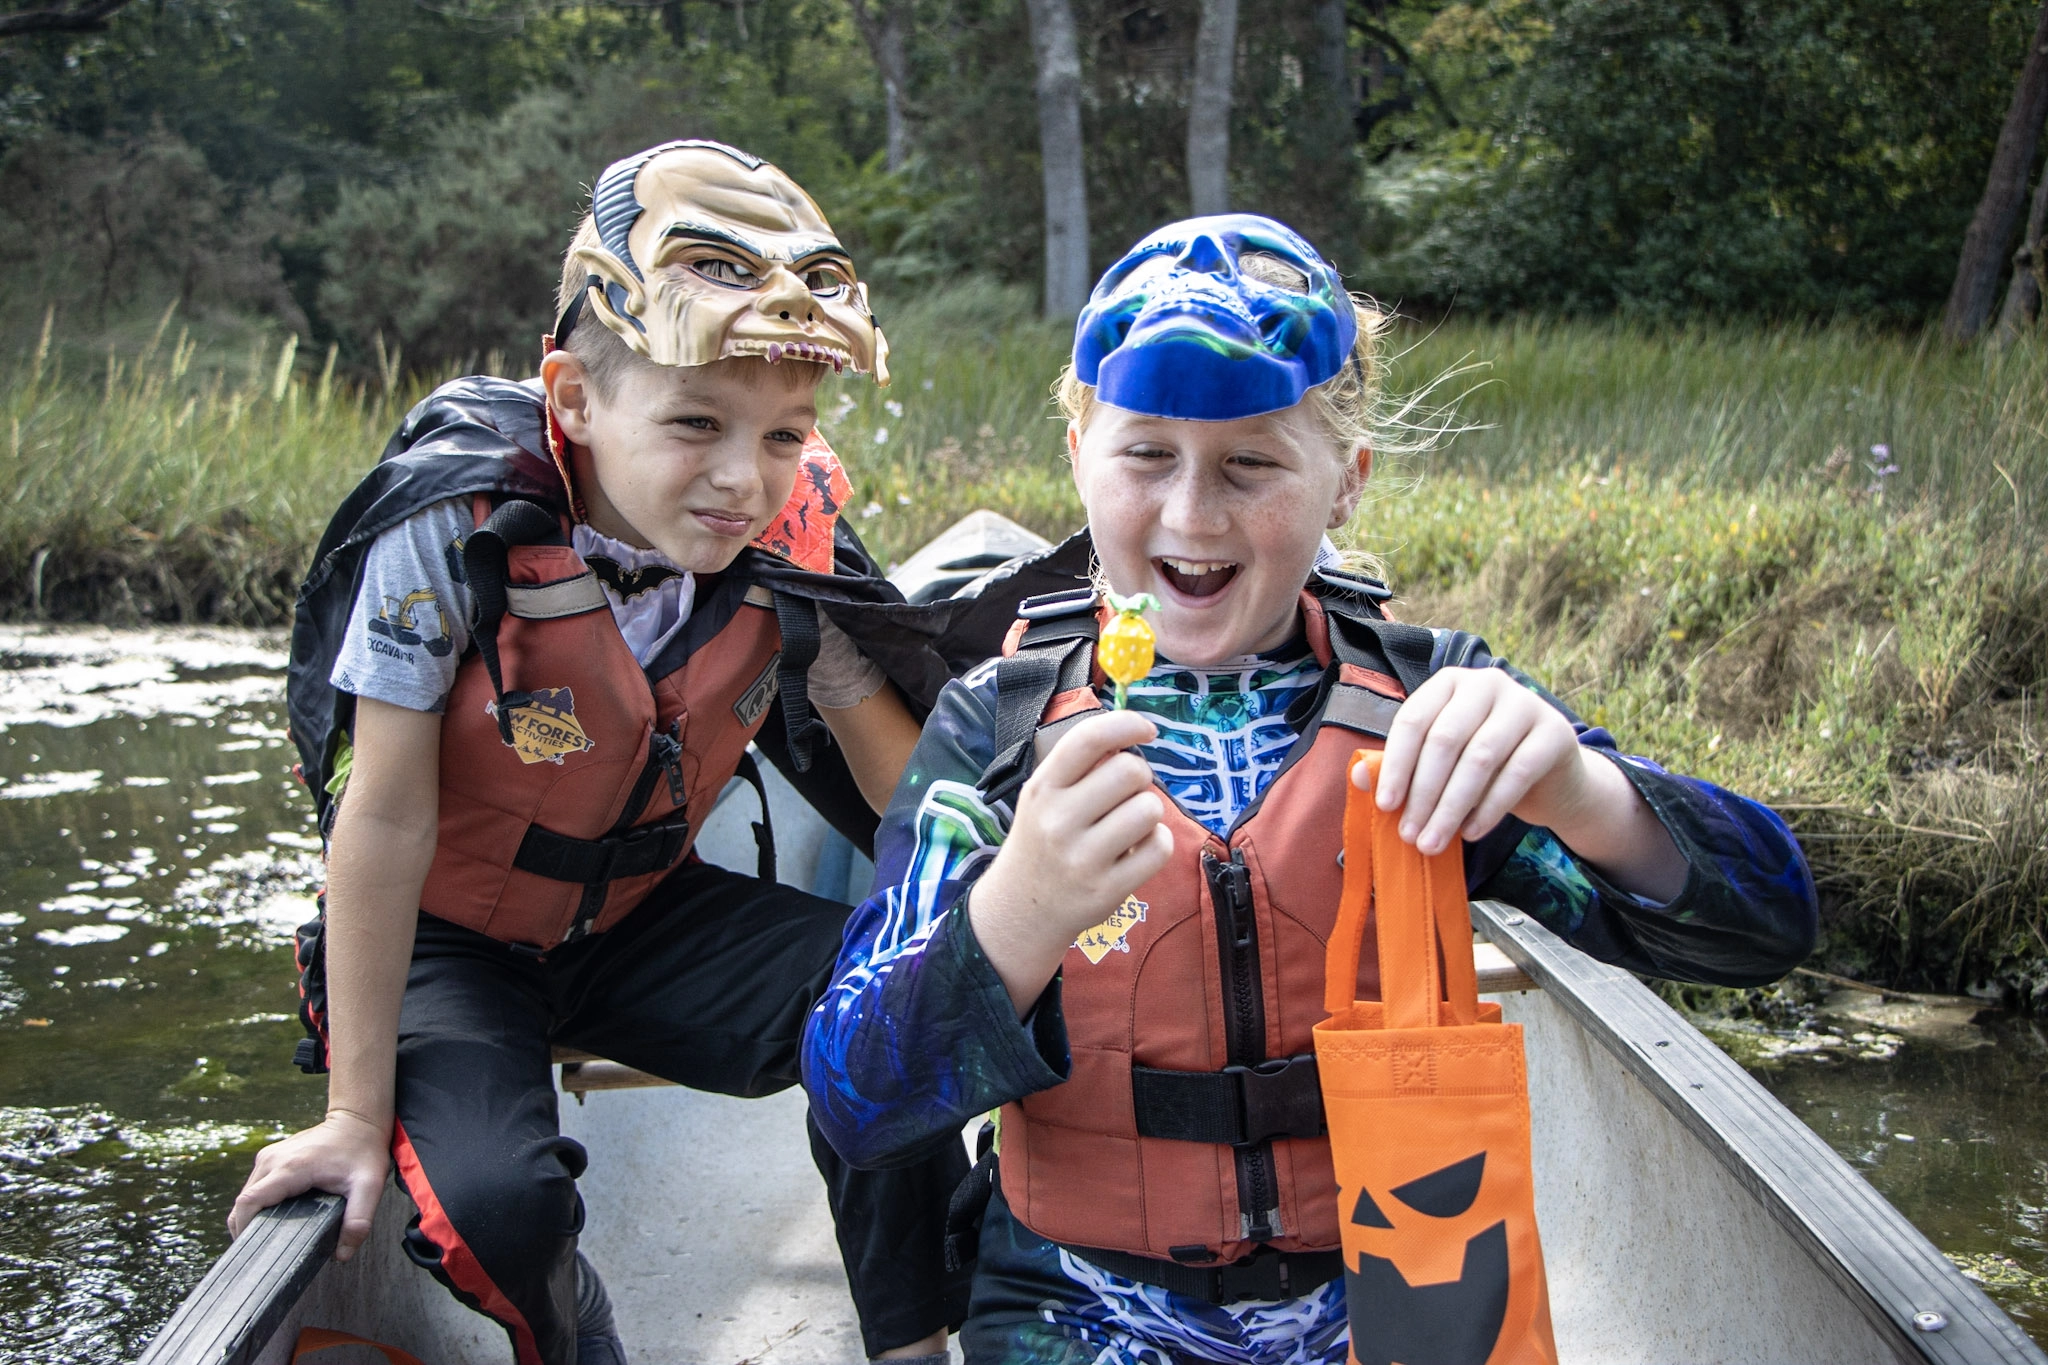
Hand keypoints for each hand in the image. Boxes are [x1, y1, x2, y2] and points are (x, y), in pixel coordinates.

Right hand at [229, 1109, 390, 1260]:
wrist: (358, 1119)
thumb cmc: (363, 1150)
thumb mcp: (369, 1186)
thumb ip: (359, 1220)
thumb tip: (342, 1255)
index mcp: (290, 1168)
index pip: (249, 1202)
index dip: (244, 1229)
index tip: (254, 1248)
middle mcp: (273, 1159)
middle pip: (243, 1202)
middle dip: (248, 1228)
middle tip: (266, 1250)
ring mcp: (269, 1155)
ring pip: (247, 1194)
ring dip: (253, 1216)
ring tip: (272, 1236)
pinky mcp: (271, 1156)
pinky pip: (255, 1186)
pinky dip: (259, 1204)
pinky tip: (276, 1217)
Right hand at [970, 710, 1172, 1013]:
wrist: (1021, 910)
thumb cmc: (1041, 841)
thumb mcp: (1042, 797)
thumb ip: (1078, 767)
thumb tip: (1131, 735)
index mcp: (1043, 789)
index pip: (1089, 739)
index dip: (1127, 724)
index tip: (1148, 729)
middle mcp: (1058, 821)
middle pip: (1130, 771)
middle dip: (1140, 777)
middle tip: (1127, 794)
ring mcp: (1082, 858)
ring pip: (1149, 809)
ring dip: (1148, 812)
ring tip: (1128, 824)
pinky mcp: (1107, 889)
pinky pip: (1159, 848)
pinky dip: (1158, 843)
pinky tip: (1139, 848)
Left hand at [1353, 667, 1592, 854]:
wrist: (1550, 776)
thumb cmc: (1483, 765)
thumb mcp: (1440, 762)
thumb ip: (1401, 765)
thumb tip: (1357, 778)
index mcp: (1450, 682)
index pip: (1414, 719)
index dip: (1395, 765)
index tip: (1384, 806)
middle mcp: (1487, 683)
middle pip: (1444, 740)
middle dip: (1422, 793)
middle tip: (1409, 835)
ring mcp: (1525, 704)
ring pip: (1478, 759)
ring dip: (1450, 808)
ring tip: (1432, 843)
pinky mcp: (1555, 733)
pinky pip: (1515, 775)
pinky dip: (1488, 809)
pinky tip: (1470, 833)